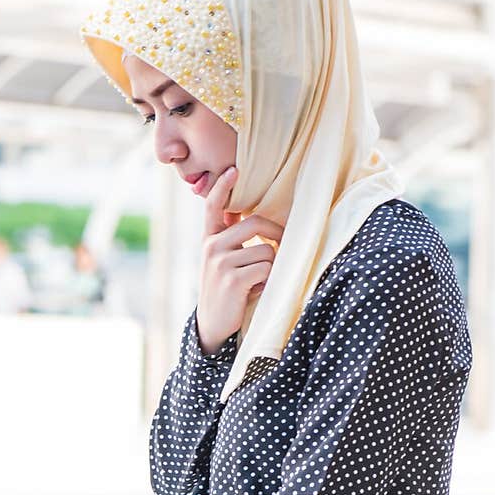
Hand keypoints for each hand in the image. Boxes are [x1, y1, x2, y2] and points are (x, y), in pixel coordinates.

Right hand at [195, 165, 284, 353]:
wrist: (212, 326)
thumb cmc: (226, 291)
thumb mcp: (223, 262)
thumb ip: (232, 240)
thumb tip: (253, 218)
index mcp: (210, 240)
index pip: (212, 206)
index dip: (223, 187)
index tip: (233, 169)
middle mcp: (212, 247)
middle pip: (255, 223)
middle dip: (276, 233)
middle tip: (283, 246)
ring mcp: (220, 262)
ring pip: (266, 249)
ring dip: (272, 266)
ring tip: (261, 280)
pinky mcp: (232, 279)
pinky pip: (266, 268)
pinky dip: (270, 280)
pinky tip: (260, 290)